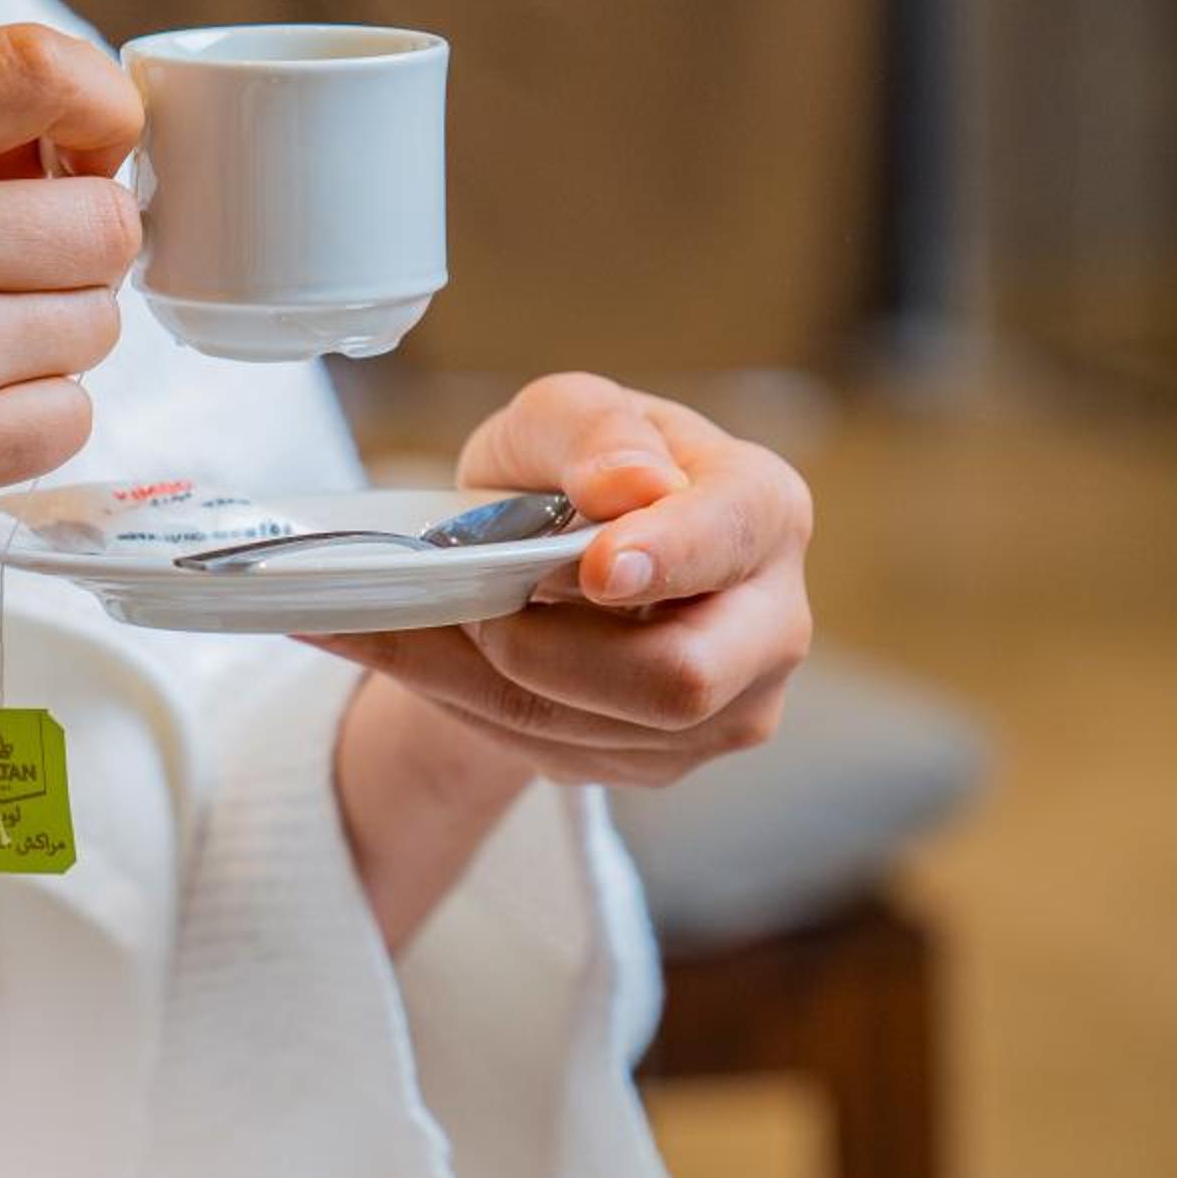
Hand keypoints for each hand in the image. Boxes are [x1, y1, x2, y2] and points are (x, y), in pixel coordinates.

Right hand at [0, 26, 143, 634]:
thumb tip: (80, 153)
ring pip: (96, 326)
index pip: (33, 66)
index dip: (103, 105)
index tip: (90, 147)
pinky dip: (35, 418)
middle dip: (79, 248)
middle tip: (17, 274)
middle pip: (101, 221)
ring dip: (54, 339)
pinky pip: (69, 418)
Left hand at [310, 372, 814, 944]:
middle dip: (544, 650)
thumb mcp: (561, 416)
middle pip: (679, 681)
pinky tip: (431, 655)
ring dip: (477, 678)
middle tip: (463, 605)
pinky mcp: (660, 761)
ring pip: (588, 729)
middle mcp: (768, 621)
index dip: (665, 558)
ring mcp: (726, 708)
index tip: (598, 568)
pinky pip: (551, 752)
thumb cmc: (574, 470)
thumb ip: (593, 430)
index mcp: (761, 509)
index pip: (729, 542)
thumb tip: (627, 483)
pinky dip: (467, 702)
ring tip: (408, 621)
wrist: (549, 552)